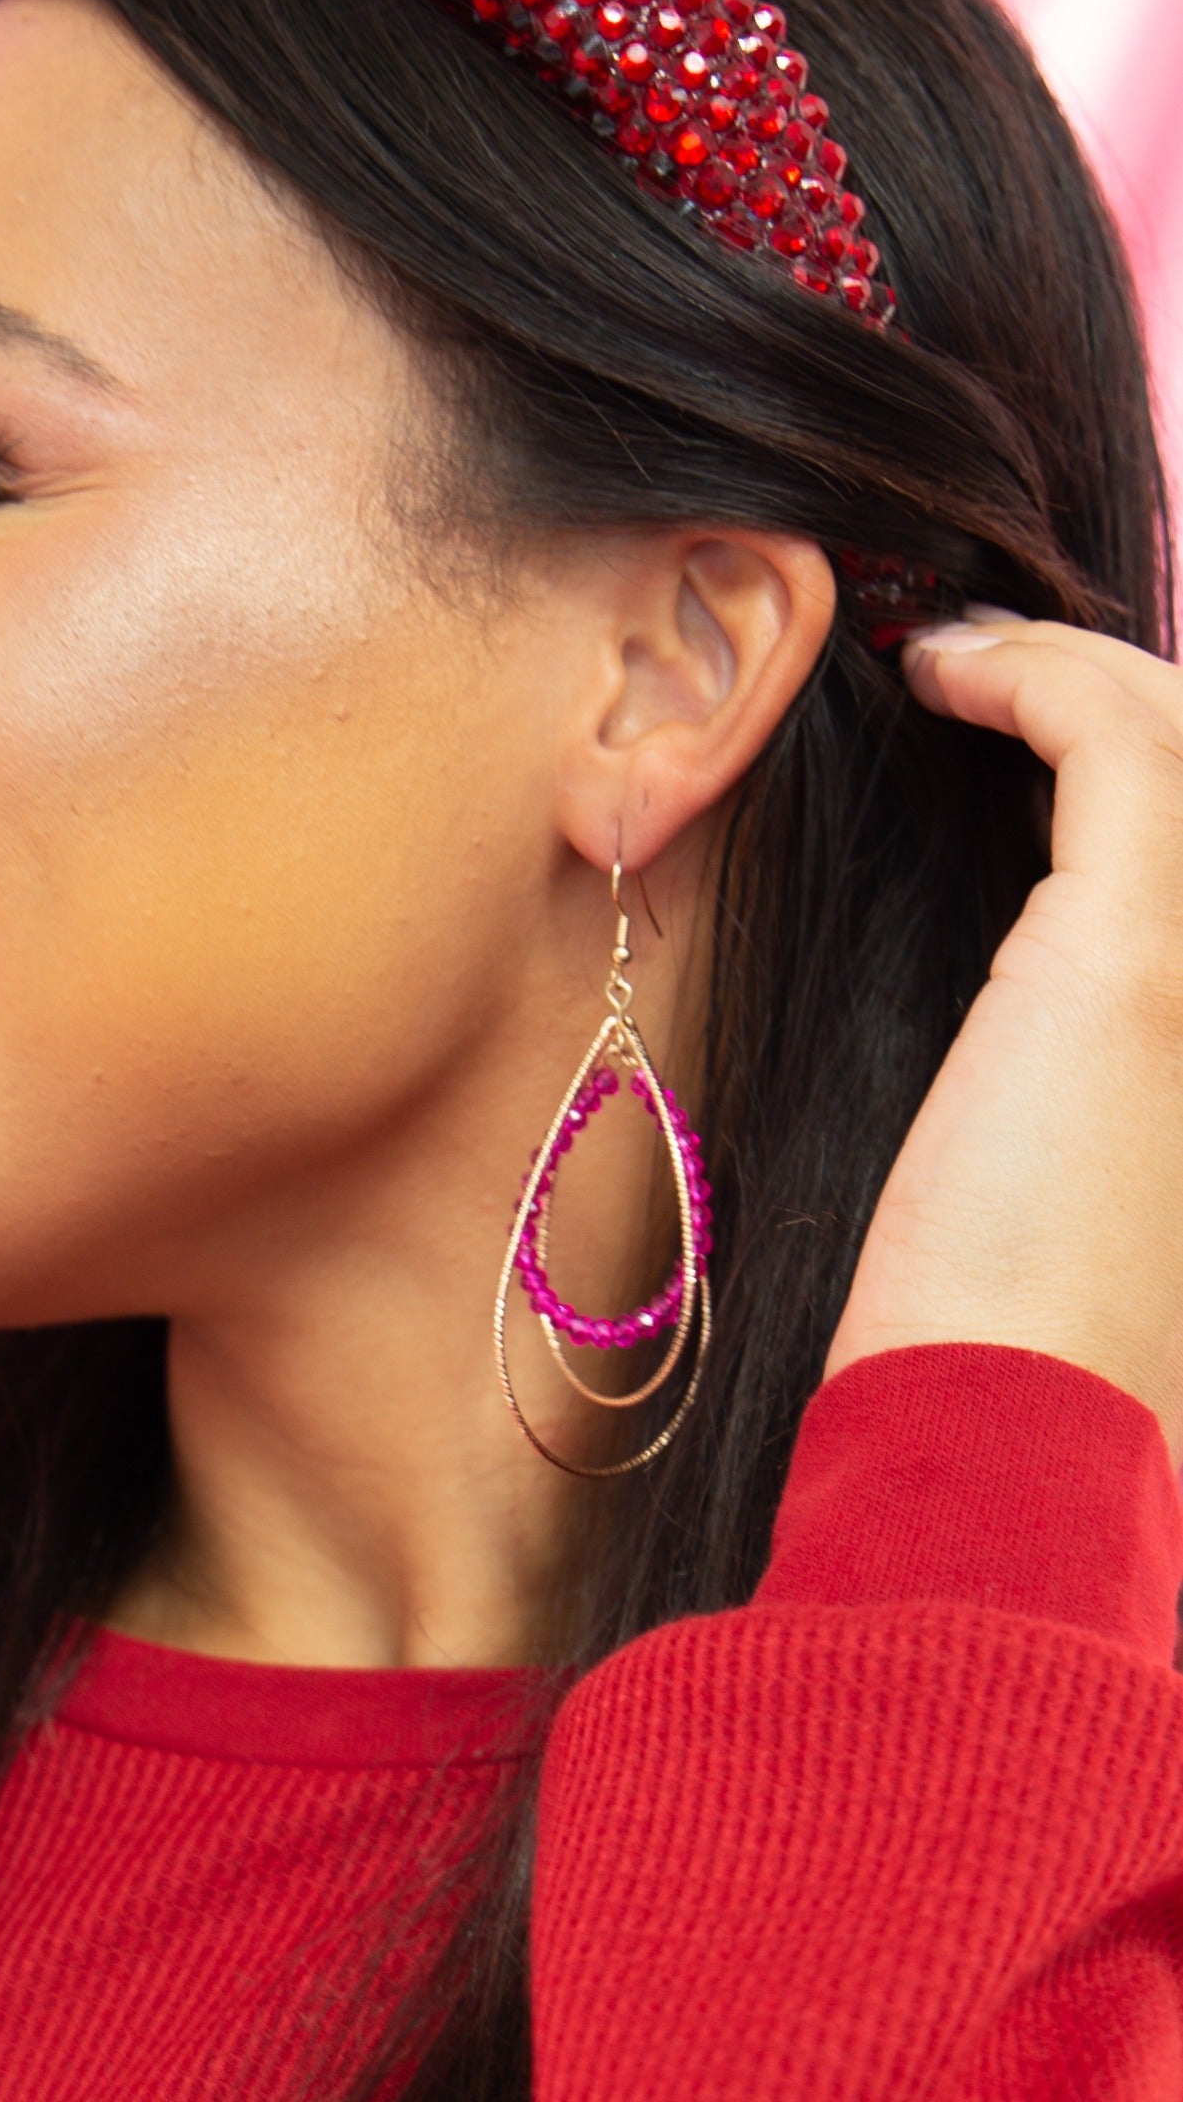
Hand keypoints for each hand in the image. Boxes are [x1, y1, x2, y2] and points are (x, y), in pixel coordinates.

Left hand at [826, 610, 1182, 1452]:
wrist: (1013, 1438)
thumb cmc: (1011, 1330)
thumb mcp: (1068, 1152)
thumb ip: (1073, 1039)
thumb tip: (1025, 972)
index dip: (1143, 758)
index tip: (1027, 724)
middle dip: (1117, 694)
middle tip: (991, 672)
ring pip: (1180, 728)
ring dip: (1069, 669)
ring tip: (958, 663)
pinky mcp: (1138, 952)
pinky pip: (1108, 737)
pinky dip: (1031, 676)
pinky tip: (943, 677)